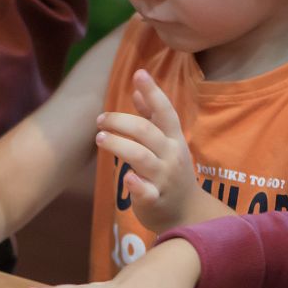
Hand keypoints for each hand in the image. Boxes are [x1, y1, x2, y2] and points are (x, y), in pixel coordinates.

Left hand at [95, 69, 198, 231]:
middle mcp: (171, 156)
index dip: (152, 92)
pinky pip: (146, 192)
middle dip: (121, 122)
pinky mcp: (155, 200)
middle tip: (100, 120)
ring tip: (100, 137)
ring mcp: (164, 178)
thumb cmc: (171, 171)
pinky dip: (136, 185)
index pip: (165, 111)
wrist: (187, 214)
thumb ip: (152, 116)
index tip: (139, 73)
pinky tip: (126, 178)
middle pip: (147, 132)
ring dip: (119, 145)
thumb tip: (138, 88)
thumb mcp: (167, 142)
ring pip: (141, 157)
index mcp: (173, 139)